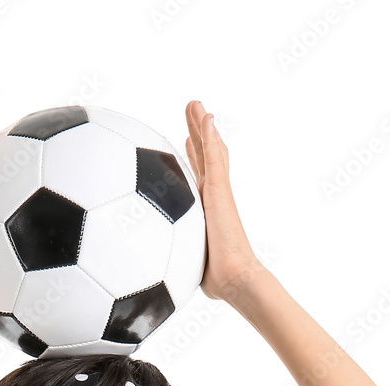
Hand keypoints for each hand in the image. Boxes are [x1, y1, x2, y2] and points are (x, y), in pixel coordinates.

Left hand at [184, 100, 262, 300]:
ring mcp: (219, 192)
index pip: (198, 177)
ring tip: (196, 104)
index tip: (186, 141)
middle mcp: (213, 196)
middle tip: (193, 109)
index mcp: (204, 209)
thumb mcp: (186, 259)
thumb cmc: (214, 276)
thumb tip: (156, 270)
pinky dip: (210, 137)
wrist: (233, 277)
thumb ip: (176, 255)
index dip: (194, 158)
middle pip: (206, 156)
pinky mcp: (220, 192)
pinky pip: (214, 159)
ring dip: (204, 126)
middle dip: (199, 133)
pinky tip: (207, 117)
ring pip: (211, 151)